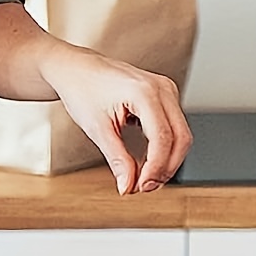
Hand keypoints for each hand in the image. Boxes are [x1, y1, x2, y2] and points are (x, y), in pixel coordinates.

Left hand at [43, 47, 191, 193]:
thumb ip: (116, 158)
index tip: (140, 187)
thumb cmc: (81, 90)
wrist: (74, 69)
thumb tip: (127, 186)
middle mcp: (162, 88)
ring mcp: (166, 89)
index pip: (163, 138)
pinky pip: (173, 126)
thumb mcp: (96, 127)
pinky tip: (147, 162)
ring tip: (143, 178)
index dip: (155, 168)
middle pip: (181, 138)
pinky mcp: (164, 95)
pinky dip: (164, 146)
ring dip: (167, 160)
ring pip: (181, 134)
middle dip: (165, 167)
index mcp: (145, 92)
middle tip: (143, 187)